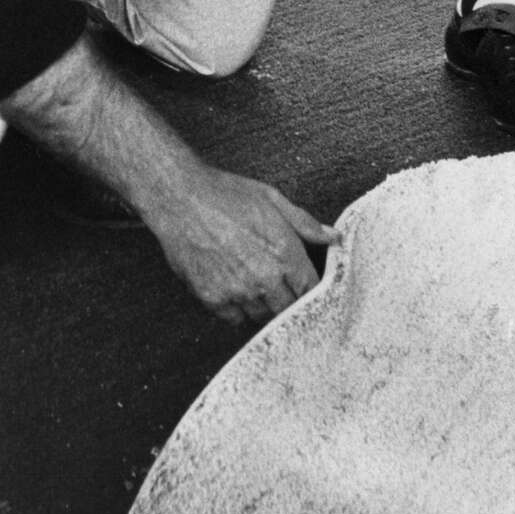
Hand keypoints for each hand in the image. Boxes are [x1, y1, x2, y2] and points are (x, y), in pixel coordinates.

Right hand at [146, 168, 339, 325]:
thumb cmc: (225, 194)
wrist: (180, 198)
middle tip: (279, 287)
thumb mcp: (271, 199)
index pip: (311, 291)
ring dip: (263, 306)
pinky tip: (232, 286)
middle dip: (287, 300)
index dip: (310, 291)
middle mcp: (264, 278)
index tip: (304, 287)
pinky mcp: (213, 299)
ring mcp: (238, 292)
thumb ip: (305, 223)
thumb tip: (334, 237)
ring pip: (262, 317)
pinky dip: (237, 308)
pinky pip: (235, 319)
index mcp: (284, 253)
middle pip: (288, 310)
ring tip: (253, 283)